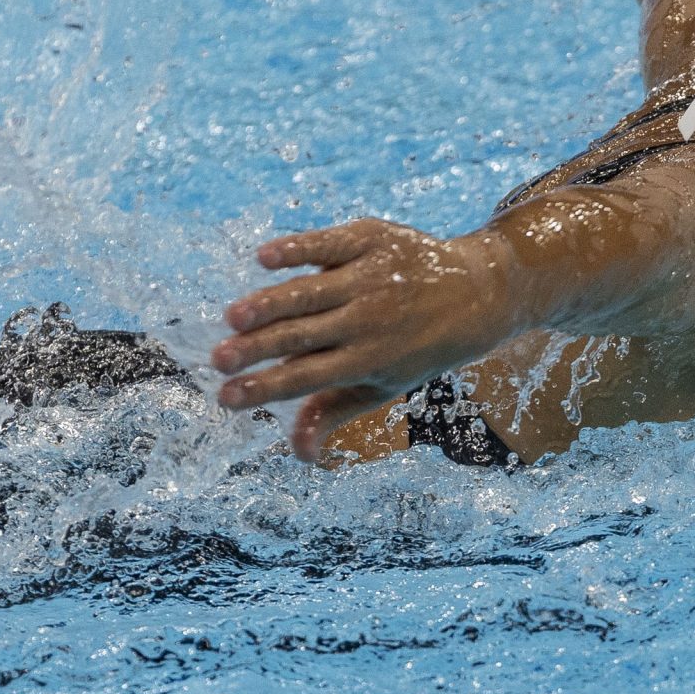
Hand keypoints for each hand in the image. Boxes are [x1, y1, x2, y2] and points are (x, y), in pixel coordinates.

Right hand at [213, 219, 520, 461]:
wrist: (478, 293)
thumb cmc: (419, 347)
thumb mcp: (383, 385)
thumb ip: (333, 412)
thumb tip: (298, 454)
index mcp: (369, 360)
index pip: (307, 378)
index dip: (265, 388)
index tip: (226, 396)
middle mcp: (370, 320)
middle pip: (302, 336)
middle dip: (256, 350)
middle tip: (216, 359)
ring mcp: (371, 277)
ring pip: (310, 292)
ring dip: (269, 304)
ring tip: (232, 318)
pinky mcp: (372, 239)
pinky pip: (329, 243)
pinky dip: (298, 248)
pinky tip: (264, 258)